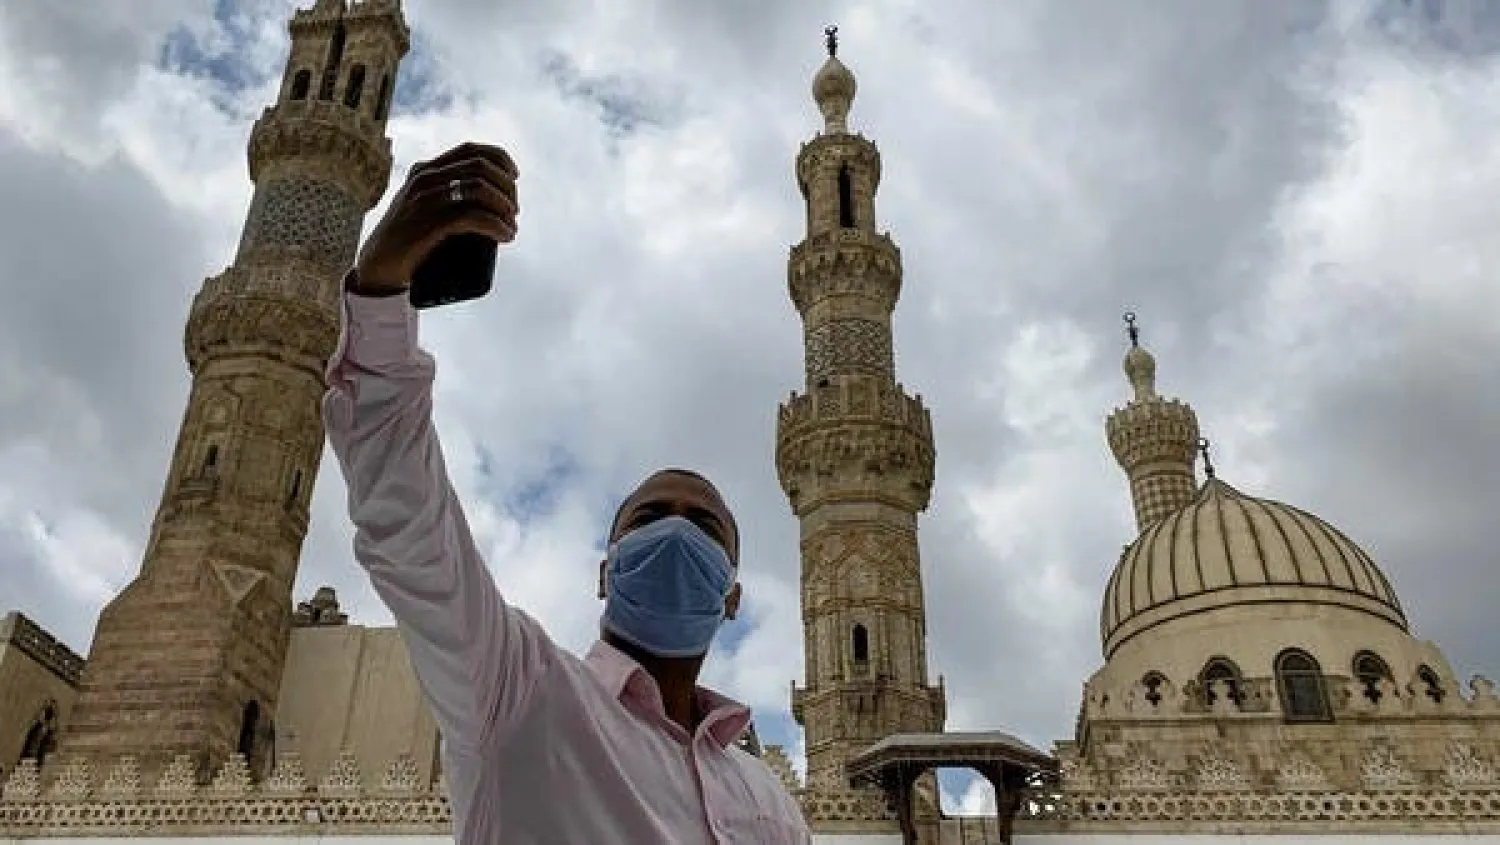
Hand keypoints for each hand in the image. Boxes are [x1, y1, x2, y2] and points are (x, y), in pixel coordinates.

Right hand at [352, 142, 518, 292]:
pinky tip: (505, 235)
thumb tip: (488, 204)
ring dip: (504, 206)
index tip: (514, 178)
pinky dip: (496, 225)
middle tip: (513, 212)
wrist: (378, 267)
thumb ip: (443, 197)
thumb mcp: (422, 208)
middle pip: (480, 167)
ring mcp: (424, 199)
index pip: (470, 149)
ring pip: (479, 188)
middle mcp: (424, 178)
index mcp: (424, 170)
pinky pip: (472, 216)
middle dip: (507, 188)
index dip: (499, 159)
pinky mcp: (427, 224)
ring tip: (511, 226)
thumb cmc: (407, 242)